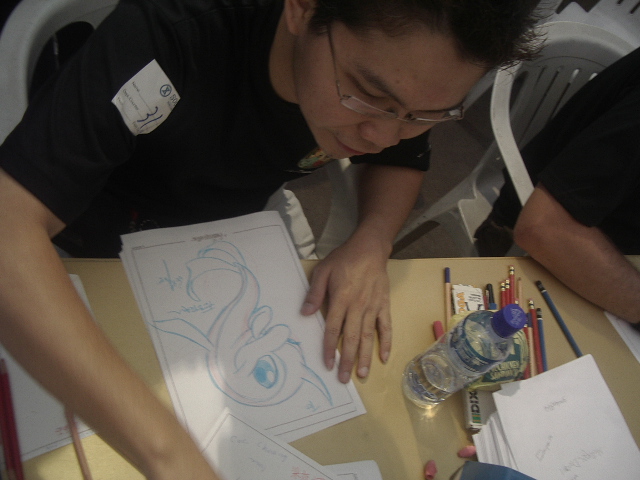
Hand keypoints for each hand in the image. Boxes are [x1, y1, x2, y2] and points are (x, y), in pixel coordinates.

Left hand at [300, 235, 391, 382]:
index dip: (329, 348)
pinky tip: (384, 357)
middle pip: (351, 338)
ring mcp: (373, 307)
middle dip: (348, 360)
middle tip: (344, 379)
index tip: (326, 364)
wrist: (370, 249)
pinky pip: (386, 326)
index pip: (333, 329)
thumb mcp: (323, 271)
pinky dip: (386, 342)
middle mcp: (358, 306)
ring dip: (366, 357)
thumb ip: (314, 293)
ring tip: (362, 375)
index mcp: (341, 299)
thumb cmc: (344, 259)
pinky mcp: (384, 305)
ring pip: (368, 336)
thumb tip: (304, 314)